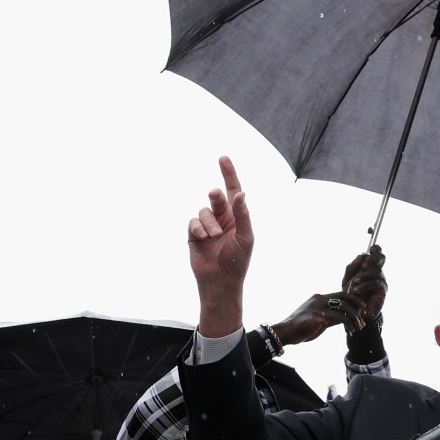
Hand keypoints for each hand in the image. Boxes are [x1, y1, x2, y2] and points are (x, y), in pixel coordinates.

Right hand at [188, 156, 253, 338]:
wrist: (221, 282)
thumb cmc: (238, 261)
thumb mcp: (245, 237)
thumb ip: (242, 215)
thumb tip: (240, 193)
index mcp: (237, 217)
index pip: (233, 191)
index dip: (229, 174)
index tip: (223, 158)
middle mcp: (222, 219)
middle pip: (216, 198)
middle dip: (215, 196)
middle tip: (214, 194)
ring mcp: (207, 226)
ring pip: (204, 211)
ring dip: (209, 223)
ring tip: (214, 236)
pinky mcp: (194, 235)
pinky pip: (193, 222)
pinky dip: (198, 228)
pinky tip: (204, 238)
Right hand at [270, 290, 369, 346]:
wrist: (286, 333)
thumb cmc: (302, 328)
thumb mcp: (320, 320)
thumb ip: (331, 317)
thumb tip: (345, 318)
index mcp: (319, 298)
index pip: (340, 294)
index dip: (353, 299)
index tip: (362, 307)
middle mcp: (319, 299)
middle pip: (344, 297)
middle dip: (357, 304)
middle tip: (365, 314)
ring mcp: (318, 306)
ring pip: (344, 307)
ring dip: (354, 317)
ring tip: (359, 326)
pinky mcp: (318, 316)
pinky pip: (338, 317)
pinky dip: (348, 323)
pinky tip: (351, 330)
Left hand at [341, 244, 387, 322]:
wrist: (354, 311)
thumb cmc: (351, 294)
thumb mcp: (347, 280)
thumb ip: (351, 268)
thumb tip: (359, 256)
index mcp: (369, 266)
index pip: (376, 253)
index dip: (376, 248)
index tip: (372, 248)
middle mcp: (377, 271)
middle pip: (381, 258)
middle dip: (372, 259)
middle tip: (363, 266)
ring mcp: (381, 280)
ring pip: (377, 271)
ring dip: (365, 275)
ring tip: (356, 282)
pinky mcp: (382, 289)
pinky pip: (375, 283)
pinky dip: (365, 285)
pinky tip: (357, 289)